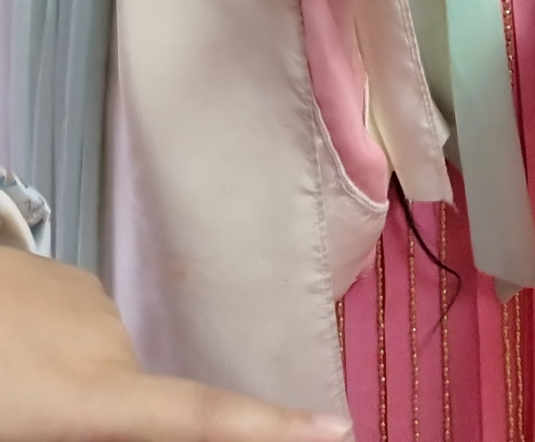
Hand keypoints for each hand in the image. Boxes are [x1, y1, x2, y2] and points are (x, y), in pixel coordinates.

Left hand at [0, 246, 350, 441]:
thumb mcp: (18, 429)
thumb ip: (79, 426)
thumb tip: (134, 402)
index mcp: (92, 397)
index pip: (198, 417)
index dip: (268, 426)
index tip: (335, 429)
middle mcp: (108, 344)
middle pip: (136, 401)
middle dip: (108, 423)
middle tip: (39, 420)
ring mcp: (89, 301)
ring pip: (104, 369)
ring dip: (73, 390)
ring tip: (10, 387)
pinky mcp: (67, 275)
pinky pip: (81, 332)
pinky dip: (59, 354)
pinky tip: (10, 355)